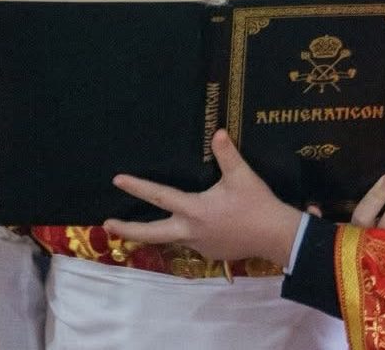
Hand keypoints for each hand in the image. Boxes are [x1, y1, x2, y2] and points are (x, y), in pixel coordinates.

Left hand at [103, 130, 302, 264]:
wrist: (276, 236)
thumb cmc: (256, 204)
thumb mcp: (242, 176)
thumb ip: (227, 154)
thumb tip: (218, 132)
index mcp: (194, 209)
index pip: (159, 196)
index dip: (137, 187)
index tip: (118, 180)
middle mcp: (190, 230)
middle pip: (151, 233)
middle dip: (128, 230)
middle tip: (108, 224)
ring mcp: (199, 245)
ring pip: (170, 238)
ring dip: (154, 233)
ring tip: (141, 226)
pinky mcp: (210, 252)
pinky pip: (190, 242)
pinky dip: (182, 234)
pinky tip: (189, 227)